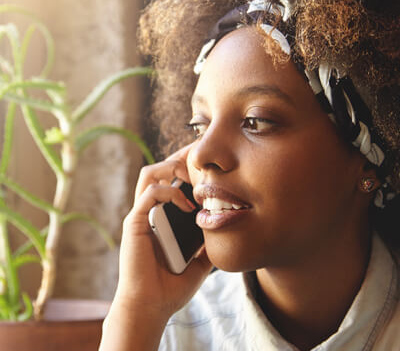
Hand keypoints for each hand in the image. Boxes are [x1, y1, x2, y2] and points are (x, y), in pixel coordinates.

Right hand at [114, 144, 211, 319]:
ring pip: (149, 174)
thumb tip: (226, 233)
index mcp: (161, 217)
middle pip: (159, 169)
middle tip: (202, 163)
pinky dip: (170, 193)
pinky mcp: (135, 222)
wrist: (151, 307)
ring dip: (172, 168)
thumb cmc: (170, 287)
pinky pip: (150, 194)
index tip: (207, 166)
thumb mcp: (198, 262)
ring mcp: (141, 215)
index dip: (186, 167)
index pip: (169, 180)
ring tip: (193, 178)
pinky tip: (188, 206)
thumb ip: (208, 245)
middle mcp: (149, 211)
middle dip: (180, 159)